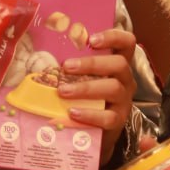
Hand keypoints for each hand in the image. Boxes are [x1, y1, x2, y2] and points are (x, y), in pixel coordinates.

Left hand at [57, 27, 137, 160]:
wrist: (95, 131)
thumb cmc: (86, 97)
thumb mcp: (84, 78)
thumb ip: (75, 65)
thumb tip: (43, 52)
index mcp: (118, 64)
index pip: (127, 42)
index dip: (113, 37)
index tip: (91, 39)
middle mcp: (125, 79)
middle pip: (119, 64)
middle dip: (91, 63)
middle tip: (66, 66)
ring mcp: (124, 101)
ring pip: (113, 88)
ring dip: (86, 88)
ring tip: (63, 91)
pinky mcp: (118, 120)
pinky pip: (108, 117)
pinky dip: (89, 114)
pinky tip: (72, 112)